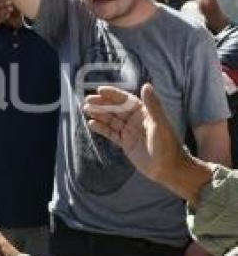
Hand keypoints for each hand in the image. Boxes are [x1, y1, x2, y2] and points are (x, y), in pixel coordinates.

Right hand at [83, 84, 213, 202]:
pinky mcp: (125, 143)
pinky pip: (111, 133)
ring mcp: (130, 131)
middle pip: (115, 109)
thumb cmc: (168, 146)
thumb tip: (146, 85)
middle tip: (87, 100)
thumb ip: (153, 105)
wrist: (169, 169)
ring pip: (111, 120)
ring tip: (86, 110)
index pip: (126, 100)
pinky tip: (92, 124)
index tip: (99, 90)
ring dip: (99, 114)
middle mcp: (136, 120)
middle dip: (101, 104)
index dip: (113, 94)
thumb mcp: (160, 124)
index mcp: (144, 112)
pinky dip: (101, 128)